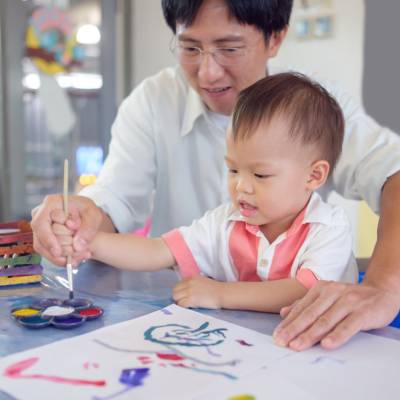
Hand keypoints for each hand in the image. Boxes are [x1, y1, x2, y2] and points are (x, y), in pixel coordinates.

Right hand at [31, 194, 102, 265]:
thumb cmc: (87, 211)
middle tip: (82, 253)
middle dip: (62, 249)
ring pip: (42, 248)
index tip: (71, 242)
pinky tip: (75, 261)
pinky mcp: (43, 239)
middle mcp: (40, 215)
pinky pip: (47, 253)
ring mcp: (40, 228)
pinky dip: (61, 259)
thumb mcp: (94, 215)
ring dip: (61, 257)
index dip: (54, 236)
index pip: (42, 223)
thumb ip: (88, 228)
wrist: (85, 215)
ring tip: (80, 259)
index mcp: (51, 203)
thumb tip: (77, 246)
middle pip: (41, 238)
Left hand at [173, 276, 222, 308]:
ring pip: (176, 298)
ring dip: (180, 302)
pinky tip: (190, 307)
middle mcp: (189, 283)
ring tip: (188, 305)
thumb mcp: (202, 281)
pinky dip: (183, 307)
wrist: (222, 293)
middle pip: (174, 291)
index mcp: (191, 278)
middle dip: (178, 297)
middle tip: (185, 302)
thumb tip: (185, 290)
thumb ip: (193, 283)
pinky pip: (181, 304)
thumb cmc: (215, 289)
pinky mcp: (192, 299)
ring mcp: (189, 291)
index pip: (178, 285)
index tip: (184, 296)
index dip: (180, 292)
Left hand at [273, 280, 399, 350]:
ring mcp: (347, 301)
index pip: (301, 308)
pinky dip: (336, 335)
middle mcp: (332, 292)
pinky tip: (326, 344)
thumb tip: (283, 312)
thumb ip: (306, 304)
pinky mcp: (362, 312)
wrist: (381, 292)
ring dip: (310, 335)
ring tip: (297, 346)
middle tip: (282, 342)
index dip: (288, 323)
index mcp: (321, 288)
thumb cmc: (350, 298)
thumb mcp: (327, 297)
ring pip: (325, 320)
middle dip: (294, 329)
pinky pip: (347, 325)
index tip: (277, 335)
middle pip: (310, 314)